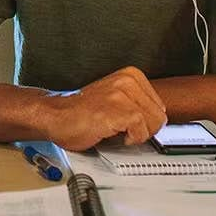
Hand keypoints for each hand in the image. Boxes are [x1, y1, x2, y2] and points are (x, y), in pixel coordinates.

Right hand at [34, 67, 167, 150]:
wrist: (55, 116)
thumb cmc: (81, 112)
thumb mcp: (115, 98)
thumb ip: (137, 103)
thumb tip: (158, 119)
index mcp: (130, 75)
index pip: (159, 106)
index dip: (146, 121)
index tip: (131, 124)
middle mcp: (128, 81)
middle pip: (160, 116)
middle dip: (144, 129)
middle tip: (122, 129)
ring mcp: (123, 95)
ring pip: (154, 124)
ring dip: (137, 135)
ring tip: (117, 130)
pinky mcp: (118, 111)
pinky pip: (141, 132)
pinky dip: (130, 140)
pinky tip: (113, 134)